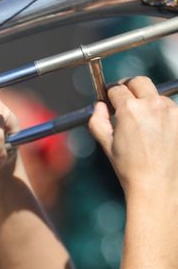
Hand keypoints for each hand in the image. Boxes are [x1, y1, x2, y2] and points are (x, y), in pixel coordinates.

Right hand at [88, 76, 177, 197]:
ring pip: (157, 96)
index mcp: (129, 109)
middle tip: (126, 100)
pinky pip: (172, 109)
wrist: (158, 186)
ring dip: (149, 103)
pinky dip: (164, 115)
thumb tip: (99, 106)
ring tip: (144, 124)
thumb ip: (97, 119)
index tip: (110, 100)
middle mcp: (153, 105)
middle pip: (140, 82)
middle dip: (130, 87)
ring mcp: (172, 111)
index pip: (117, 89)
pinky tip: (159, 133)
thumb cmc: (130, 168)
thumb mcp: (106, 144)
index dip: (110, 94)